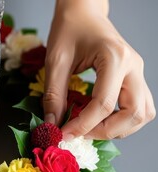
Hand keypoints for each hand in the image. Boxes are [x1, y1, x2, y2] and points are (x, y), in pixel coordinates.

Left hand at [44, 0, 154, 139]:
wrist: (82, 12)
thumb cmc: (68, 30)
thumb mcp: (55, 61)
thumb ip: (54, 94)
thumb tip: (52, 124)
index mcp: (114, 58)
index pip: (103, 104)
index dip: (82, 125)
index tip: (63, 135)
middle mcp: (133, 67)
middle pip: (134, 113)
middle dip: (106, 131)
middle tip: (80, 134)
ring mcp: (138, 72)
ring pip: (143, 113)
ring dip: (119, 128)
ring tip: (90, 129)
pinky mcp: (134, 77)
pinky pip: (139, 107)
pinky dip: (123, 120)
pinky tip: (100, 119)